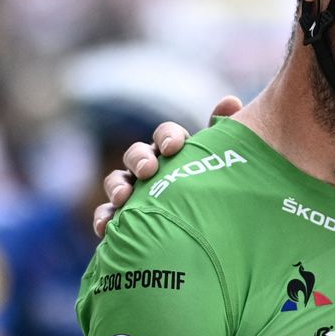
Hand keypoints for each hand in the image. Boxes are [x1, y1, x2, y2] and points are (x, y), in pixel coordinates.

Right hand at [92, 95, 243, 236]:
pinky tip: (106, 227)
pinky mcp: (123, 216)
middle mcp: (152, 167)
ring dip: (117, 186)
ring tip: (123, 197)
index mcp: (176, 151)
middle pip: (137, 154)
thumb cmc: (216, 191)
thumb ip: (226, 133)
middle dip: (139, 158)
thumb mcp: (223, 164)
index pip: (167, 134)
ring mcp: (134, 190)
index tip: (174, 147)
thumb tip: (230, 100)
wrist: (208, 235)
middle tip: (148, 170)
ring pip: (117, 181)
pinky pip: (107, 214)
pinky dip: (104, 217)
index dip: (167, 136)